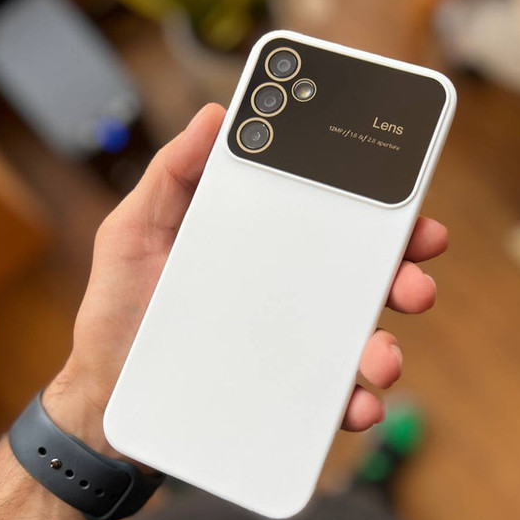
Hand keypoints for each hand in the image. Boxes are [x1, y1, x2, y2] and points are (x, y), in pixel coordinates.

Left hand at [43, 104, 446, 457]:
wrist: (106, 393)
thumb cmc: (120, 310)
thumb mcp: (134, 232)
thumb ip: (172, 175)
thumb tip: (215, 115)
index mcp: (260, 245)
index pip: (327, 218)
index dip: (373, 207)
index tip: (406, 199)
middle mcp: (284, 292)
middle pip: (359, 277)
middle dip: (401, 274)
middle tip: (413, 280)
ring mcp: (287, 344)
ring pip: (357, 339)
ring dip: (385, 345)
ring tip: (381, 356)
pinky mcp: (282, 393)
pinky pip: (330, 397)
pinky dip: (354, 402)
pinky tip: (357, 404)